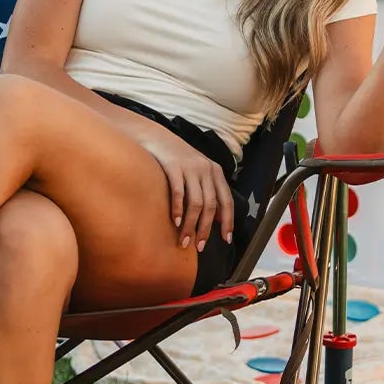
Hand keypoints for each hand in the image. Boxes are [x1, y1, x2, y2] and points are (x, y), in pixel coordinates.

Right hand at [139, 130, 234, 252]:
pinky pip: (178, 193)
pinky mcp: (173, 166)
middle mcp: (206, 169)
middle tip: (200, 247)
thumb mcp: (198, 171)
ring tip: (184, 241)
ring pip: (196, 203)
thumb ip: (209, 191)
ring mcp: (190, 167)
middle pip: (211, 205)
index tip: (225, 240)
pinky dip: (178, 210)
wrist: (155, 136)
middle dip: (206, 229)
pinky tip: (175, 222)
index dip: (228, 221)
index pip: (226, 200)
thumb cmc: (177, 159)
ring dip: (190, 225)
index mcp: (215, 172)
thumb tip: (218, 219)